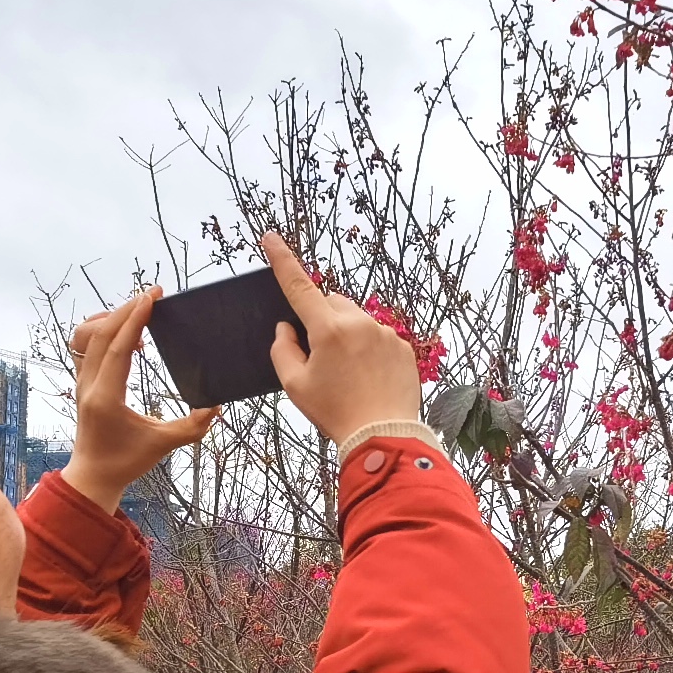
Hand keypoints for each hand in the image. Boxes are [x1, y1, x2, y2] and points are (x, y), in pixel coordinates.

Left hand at [61, 287, 215, 511]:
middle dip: (127, 308)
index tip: (151, 297)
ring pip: (87, 335)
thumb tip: (217, 406)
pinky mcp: (82, 382)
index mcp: (107, 398)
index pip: (118, 348)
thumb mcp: (163, 446)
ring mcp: (81, 382)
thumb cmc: (126, 462)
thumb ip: (192, 427)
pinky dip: (103, 331)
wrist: (93, 476)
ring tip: (137, 314)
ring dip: (110, 318)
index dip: (134, 319)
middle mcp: (89, 385)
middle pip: (101, 333)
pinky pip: (85, 345)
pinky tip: (128, 336)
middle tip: (152, 294)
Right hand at [261, 232, 422, 447]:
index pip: (299, 286)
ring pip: (355, 319)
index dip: (283, 260)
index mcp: (328, 329)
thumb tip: (286, 327)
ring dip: (346, 333)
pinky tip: (368, 376)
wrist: (384, 434)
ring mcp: (384, 332)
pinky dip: (368, 347)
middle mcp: (358, 322)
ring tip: (348, 372)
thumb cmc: (335, 412)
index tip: (271, 238)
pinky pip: (377, 335)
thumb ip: (282, 349)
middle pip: (330, 302)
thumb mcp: (295, 385)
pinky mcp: (401, 345)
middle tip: (319, 355)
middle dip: (321, 318)